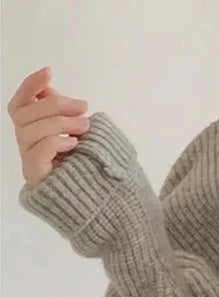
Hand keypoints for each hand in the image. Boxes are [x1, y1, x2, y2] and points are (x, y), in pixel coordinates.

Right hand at [8, 67, 90, 189]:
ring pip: (30, 131)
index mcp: (32, 132)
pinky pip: (38, 152)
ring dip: (60, 123)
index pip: (20, 104)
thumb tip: (51, 92)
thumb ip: (62, 115)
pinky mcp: (37, 178)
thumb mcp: (78, 134)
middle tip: (83, 106)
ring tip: (84, 126)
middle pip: (24, 114)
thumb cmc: (89, 168)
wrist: (99, 203)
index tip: (48, 72)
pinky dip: (56, 142)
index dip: (30, 86)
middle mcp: (25, 146)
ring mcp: (28, 162)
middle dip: (55, 105)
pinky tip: (74, 144)